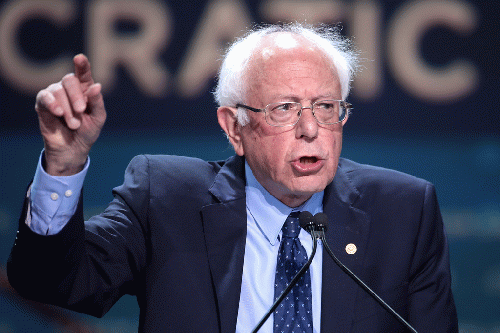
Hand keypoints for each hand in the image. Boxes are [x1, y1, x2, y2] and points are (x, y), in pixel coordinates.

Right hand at [35, 54, 105, 175]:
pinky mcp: (43, 104)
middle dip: (76, 96)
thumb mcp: (98, 118)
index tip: (79, 58)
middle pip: (69, 80)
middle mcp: (69, 89)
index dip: (82, 65)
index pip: (83, 73)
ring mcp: (55, 95)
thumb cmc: (88, 131)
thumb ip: (97, 102)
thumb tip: (97, 85)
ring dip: (67, 108)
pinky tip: (58, 112)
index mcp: (85, 89)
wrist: (74, 148)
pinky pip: (44, 97)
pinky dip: (52, 103)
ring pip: (58, 90)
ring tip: (74, 124)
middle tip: (81, 111)